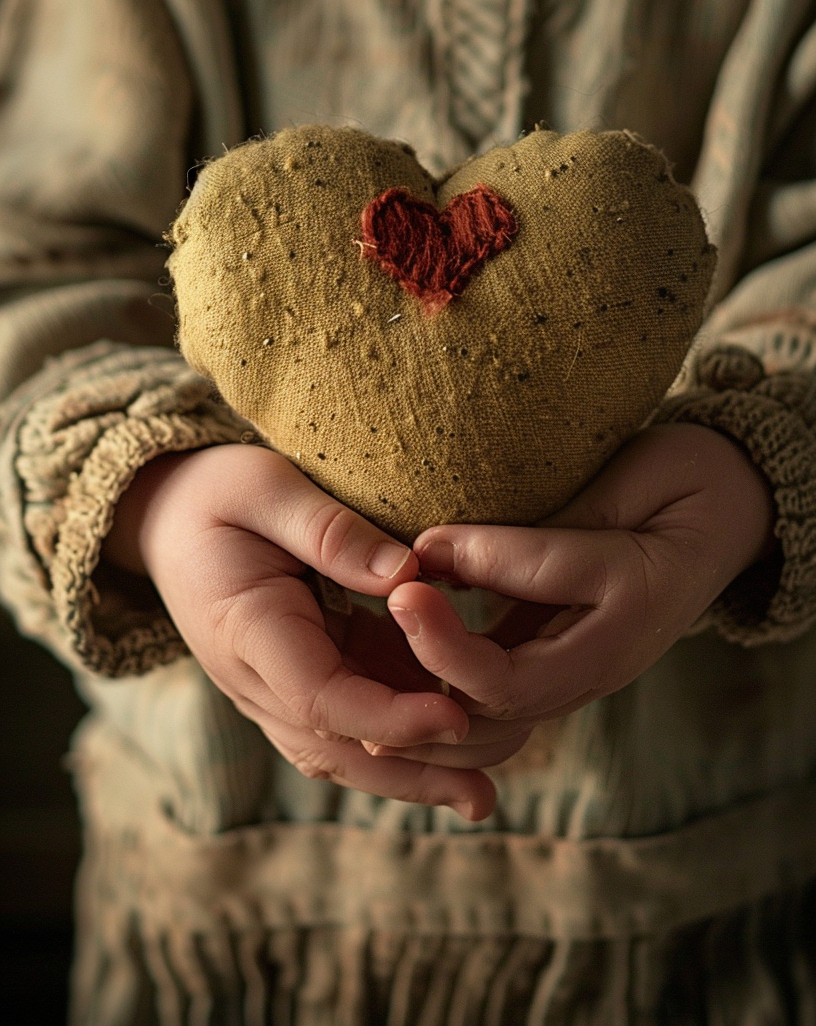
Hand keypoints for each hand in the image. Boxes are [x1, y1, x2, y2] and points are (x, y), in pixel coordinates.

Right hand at [103, 445, 496, 818]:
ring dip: (407, 777)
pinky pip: (347, 725)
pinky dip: (396, 744)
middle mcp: (254, 677)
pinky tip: (454, 749)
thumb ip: (331, 530)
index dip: (388, 716)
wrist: (166, 516)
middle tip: (484, 796)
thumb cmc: (217, 492)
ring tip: (480, 798)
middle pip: (334, 746)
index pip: (319, 697)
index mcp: (245, 630)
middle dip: (410, 773)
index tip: (456, 715)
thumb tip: (406, 573)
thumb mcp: (267, 486)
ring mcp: (271, 688)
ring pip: (341, 751)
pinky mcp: (296, 680)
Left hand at [375, 424, 774, 767]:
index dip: (444, 646)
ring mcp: (568, 663)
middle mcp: (586, 672)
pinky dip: (440, 675)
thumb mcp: (612, 504)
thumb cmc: (678, 488)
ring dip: (422, 695)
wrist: (727, 499)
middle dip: (418, 683)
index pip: (503, 682)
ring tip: (364, 655)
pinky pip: (490, 681)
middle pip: (483, 718)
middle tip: (370, 624)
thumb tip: (428, 552)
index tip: (403, 589)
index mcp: (608, 647)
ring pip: (483, 716)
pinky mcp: (550, 645)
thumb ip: (525, 543)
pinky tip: (396, 643)